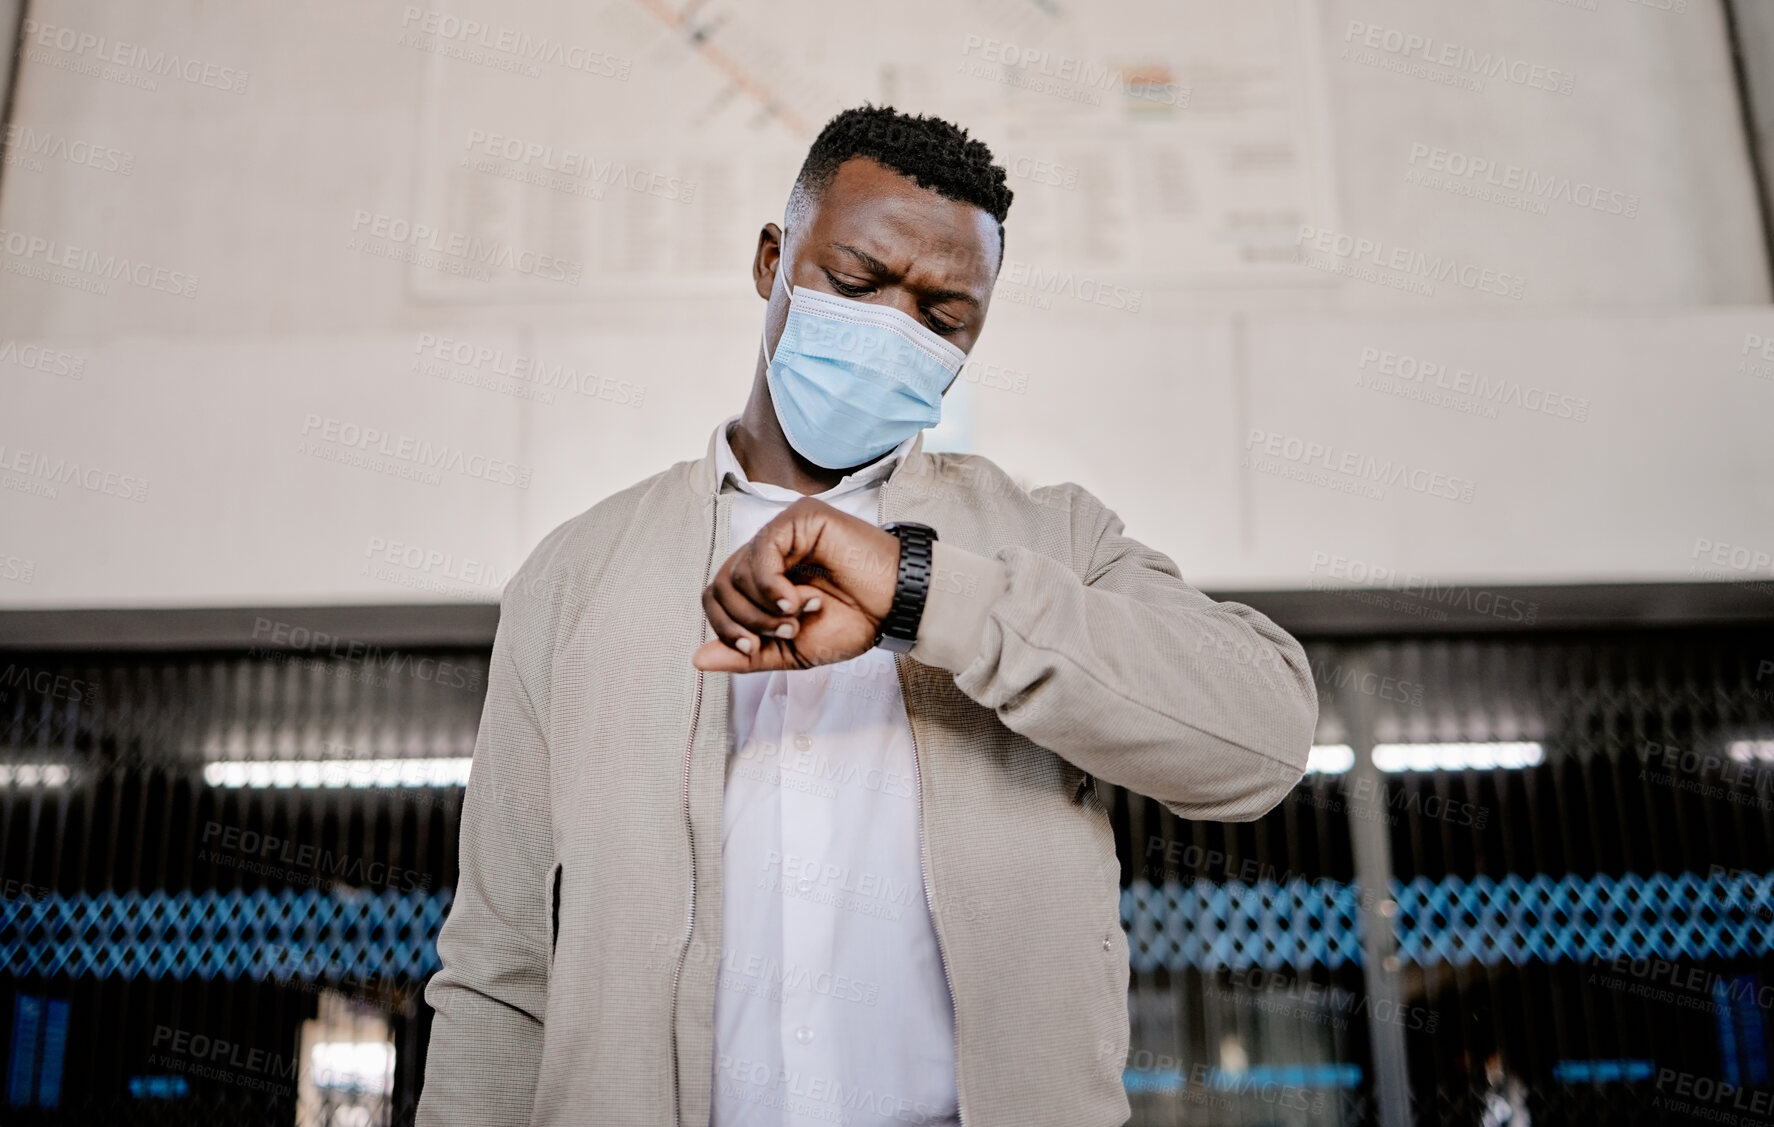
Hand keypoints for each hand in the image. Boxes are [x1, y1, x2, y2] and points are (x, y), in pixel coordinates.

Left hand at [692, 496, 901, 672]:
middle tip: (786, 631)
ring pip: (737, 571)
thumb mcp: (791, 649)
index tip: (754, 647)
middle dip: (747, 620)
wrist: (896, 608)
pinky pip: (761, 550)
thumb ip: (746, 654)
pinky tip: (796, 600)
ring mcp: (783, 531)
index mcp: (764, 579)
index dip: (725, 627)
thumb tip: (697, 659)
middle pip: (719, 586)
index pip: (716, 597)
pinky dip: (771, 585)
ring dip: (765, 606)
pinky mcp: (799, 518)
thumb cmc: (854, 622)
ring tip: (801, 614)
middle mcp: (768, 551)